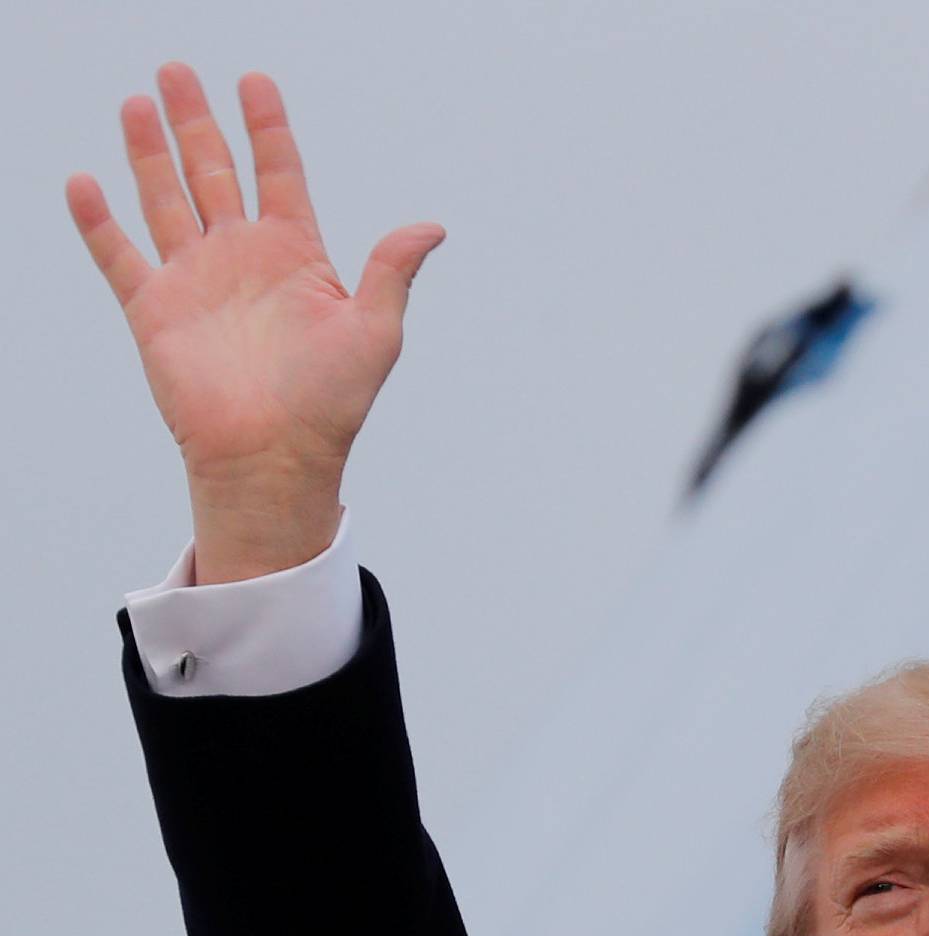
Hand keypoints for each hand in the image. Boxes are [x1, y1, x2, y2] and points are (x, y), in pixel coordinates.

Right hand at [66, 62, 443, 495]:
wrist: (274, 460)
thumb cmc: (330, 406)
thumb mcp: (375, 332)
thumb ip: (392, 271)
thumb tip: (432, 226)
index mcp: (295, 256)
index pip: (279, 174)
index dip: (268, 128)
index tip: (256, 82)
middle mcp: (242, 260)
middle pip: (213, 172)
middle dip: (196, 121)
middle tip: (177, 70)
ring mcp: (197, 282)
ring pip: (165, 199)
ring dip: (150, 152)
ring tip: (139, 103)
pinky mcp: (155, 311)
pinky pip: (119, 256)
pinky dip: (99, 221)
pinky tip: (85, 182)